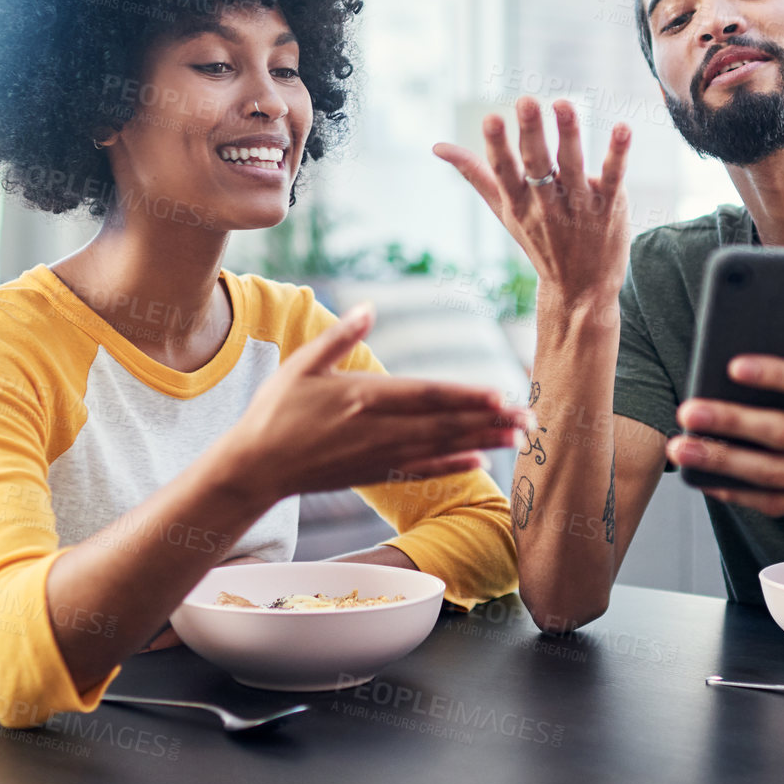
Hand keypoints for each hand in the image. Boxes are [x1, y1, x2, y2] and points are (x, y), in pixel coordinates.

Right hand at [225, 305, 532, 500]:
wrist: (254, 467)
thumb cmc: (276, 411)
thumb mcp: (302, 364)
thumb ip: (339, 337)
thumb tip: (368, 308)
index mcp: (363, 396)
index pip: (426, 395)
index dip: (465, 396)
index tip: (500, 394)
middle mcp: (377, 429)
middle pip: (443, 423)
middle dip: (488, 420)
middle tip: (529, 418)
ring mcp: (377, 456)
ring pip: (440, 447)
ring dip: (481, 442)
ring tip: (516, 437)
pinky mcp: (373, 475)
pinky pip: (421, 471)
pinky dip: (451, 466)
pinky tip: (479, 463)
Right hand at [435, 96, 631, 306]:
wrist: (581, 290)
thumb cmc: (539, 240)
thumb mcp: (504, 212)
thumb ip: (476, 175)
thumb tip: (437, 147)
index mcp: (517, 204)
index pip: (505, 171)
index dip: (497, 145)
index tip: (491, 118)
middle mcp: (546, 205)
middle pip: (537, 166)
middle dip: (531, 134)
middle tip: (526, 101)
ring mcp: (579, 207)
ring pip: (573, 167)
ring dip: (569, 135)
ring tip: (563, 103)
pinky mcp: (609, 207)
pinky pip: (613, 178)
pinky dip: (617, 154)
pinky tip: (622, 128)